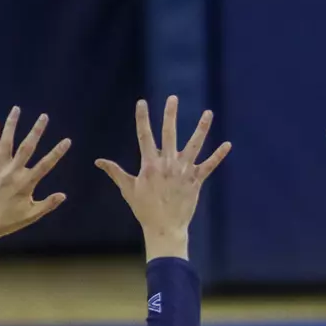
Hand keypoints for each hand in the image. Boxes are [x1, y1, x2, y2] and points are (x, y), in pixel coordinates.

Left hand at [0, 108, 71, 254]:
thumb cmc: (8, 221)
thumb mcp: (31, 215)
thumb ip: (48, 204)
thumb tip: (63, 195)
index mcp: (26, 183)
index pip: (45, 164)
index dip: (57, 152)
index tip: (67, 140)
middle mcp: (12, 172)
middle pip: (26, 148)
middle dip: (36, 131)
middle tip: (44, 116)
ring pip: (6, 143)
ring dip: (11, 125)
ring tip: (16, 109)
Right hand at [97, 97, 229, 259]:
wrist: (164, 227)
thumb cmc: (144, 208)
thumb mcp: (127, 188)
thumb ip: (115, 172)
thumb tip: (98, 161)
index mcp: (150, 164)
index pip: (144, 135)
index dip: (142, 118)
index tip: (142, 102)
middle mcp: (167, 164)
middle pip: (170, 133)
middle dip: (170, 114)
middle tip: (173, 98)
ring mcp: (184, 171)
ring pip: (194, 145)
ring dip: (202, 128)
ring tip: (208, 112)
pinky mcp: (196, 180)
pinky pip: (210, 165)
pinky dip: (219, 155)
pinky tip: (228, 144)